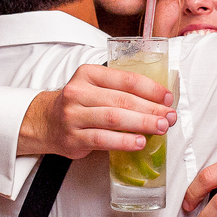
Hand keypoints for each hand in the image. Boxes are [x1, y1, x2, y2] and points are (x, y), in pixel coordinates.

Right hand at [19, 64, 175, 158]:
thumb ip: (120, 90)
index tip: (168, 98)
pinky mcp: (73, 137)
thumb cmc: (80, 105)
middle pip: (122, 100)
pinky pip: (103, 139)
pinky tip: (140, 142)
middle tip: (169, 116)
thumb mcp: (95, 87)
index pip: (125, 79)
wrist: (47, 122)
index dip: (150, 89)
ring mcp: (74, 115)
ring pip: (114, 118)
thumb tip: (160, 102)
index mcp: (88, 74)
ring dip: (142, 124)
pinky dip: (124, 141)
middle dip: (151, 109)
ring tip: (161, 128)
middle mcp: (79, 92)